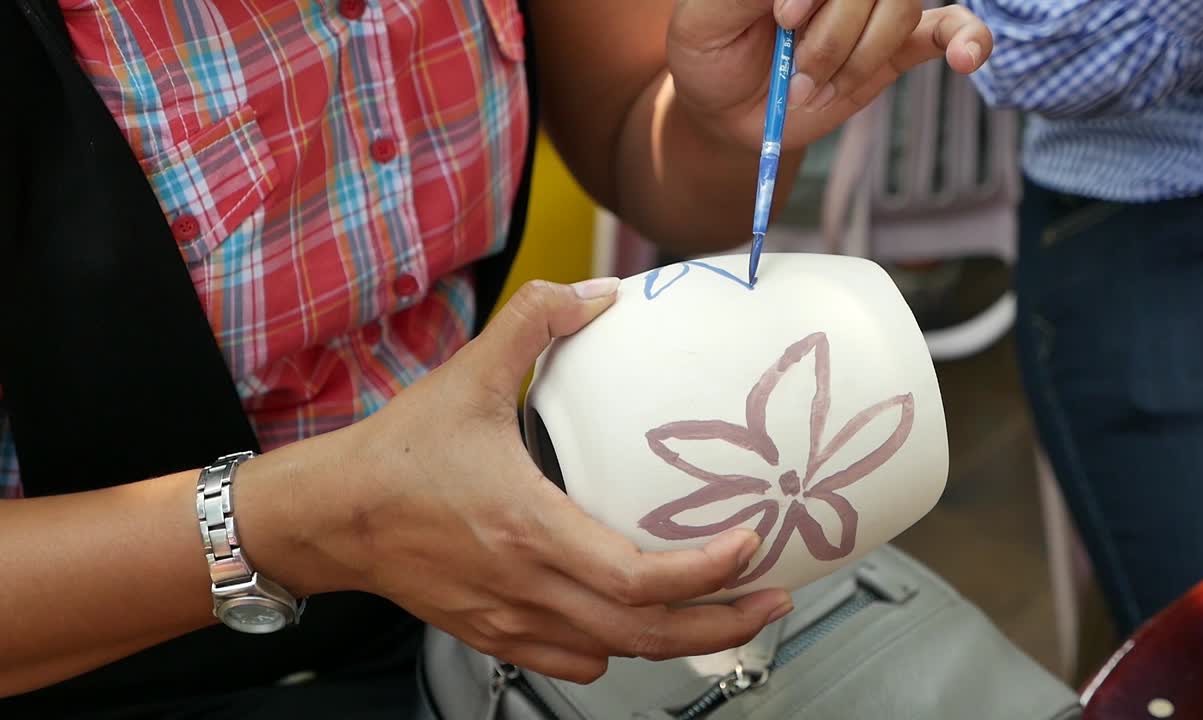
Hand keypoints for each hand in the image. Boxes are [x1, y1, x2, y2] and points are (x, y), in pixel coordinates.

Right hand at [325, 279, 792, 683]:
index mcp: (529, 527)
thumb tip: (598, 295)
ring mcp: (510, 619)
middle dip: (722, 625)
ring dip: (678, 641)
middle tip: (773, 601)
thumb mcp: (469, 374)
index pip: (639, 578)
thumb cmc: (396, 454)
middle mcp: (526, 586)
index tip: (752, 545)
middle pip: (646, 636)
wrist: (330, 516)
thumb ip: (535, 323)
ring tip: (725, 612)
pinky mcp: (493, 632)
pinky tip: (635, 624)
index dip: (706, 572)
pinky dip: (617, 650)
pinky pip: (572, 662)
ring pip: (615, 656)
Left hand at [667, 0, 993, 150]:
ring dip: (857, 58)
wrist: (724, 111)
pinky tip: (966, 58)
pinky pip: (951, 28)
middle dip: (835, 33)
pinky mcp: (895, 48)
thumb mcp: (702, 20)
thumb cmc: (709, 56)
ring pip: (901, 10)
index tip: (783, 18)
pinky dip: (967, 38)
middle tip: (795, 68)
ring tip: (813, 87)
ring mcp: (872, 8)